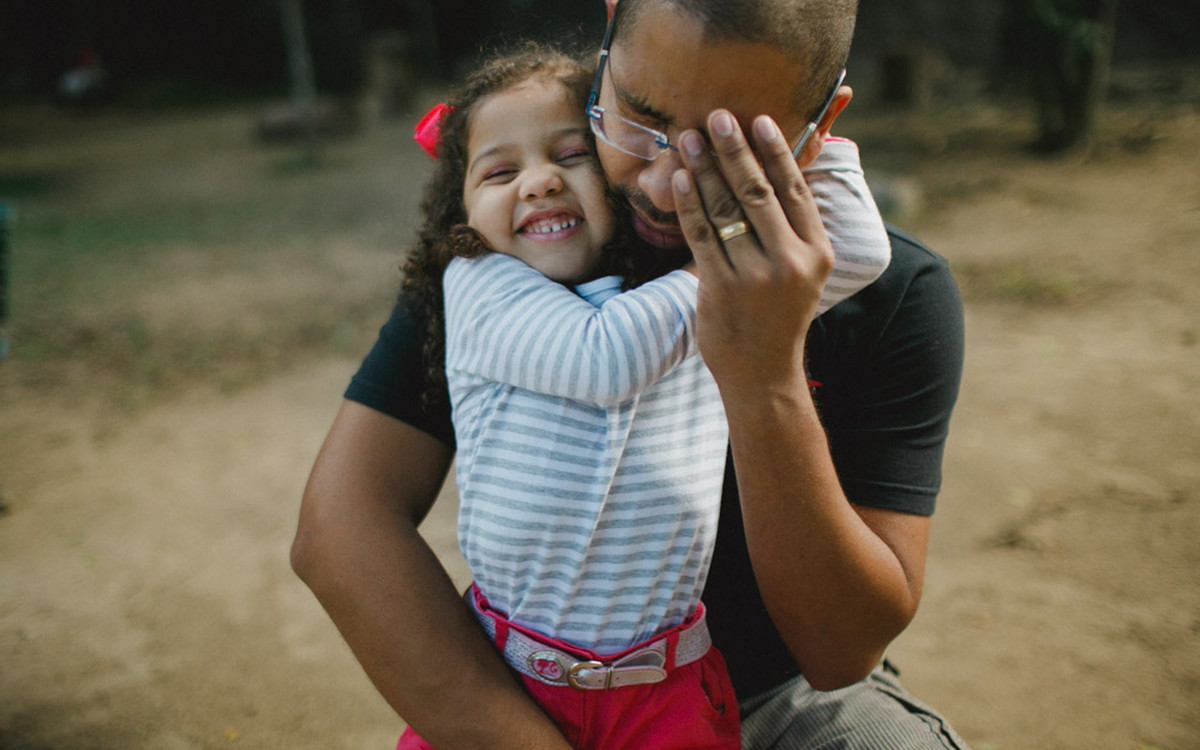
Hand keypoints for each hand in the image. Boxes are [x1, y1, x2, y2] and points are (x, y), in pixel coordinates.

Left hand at [671, 111, 833, 394]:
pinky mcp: (721, 288)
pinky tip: (681, 179)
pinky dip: (689, 204)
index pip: (795, 190)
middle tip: (715, 116)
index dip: (775, 152)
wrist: (762, 372)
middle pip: (757, 192)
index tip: (757, 120)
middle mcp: (790, 261)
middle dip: (733, 150)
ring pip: (726, 210)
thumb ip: (793, 227)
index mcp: (817, 252)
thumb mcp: (803, 272)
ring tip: (689, 139)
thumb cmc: (779, 313)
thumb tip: (779, 170)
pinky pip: (701, 236)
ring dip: (705, 169)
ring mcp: (754, 276)